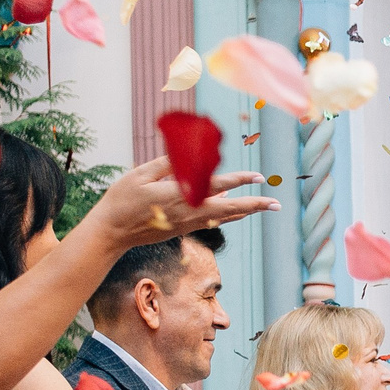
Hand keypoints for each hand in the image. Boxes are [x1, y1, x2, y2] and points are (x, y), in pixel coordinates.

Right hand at [80, 156, 281, 250]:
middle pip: (230, 209)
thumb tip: (191, 157)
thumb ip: (168, 165)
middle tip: (276, 203)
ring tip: (262, 206)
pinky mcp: (184, 230)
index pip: (217, 185)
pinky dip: (225, 214)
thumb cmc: (122, 198)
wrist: (112, 232)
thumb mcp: (141, 174)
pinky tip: (232, 206)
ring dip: (244, 211)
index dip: (240, 180)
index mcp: (180, 195)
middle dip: (255, 206)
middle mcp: (189, 212)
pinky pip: (211, 221)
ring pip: (224, 218)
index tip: (259, 176)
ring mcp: (188, 224)